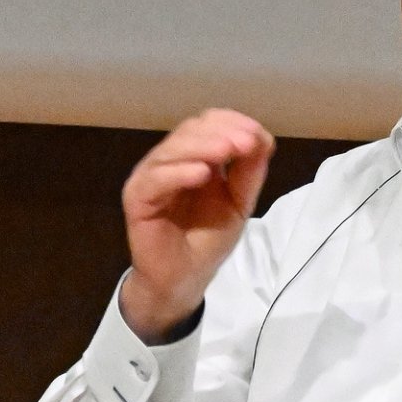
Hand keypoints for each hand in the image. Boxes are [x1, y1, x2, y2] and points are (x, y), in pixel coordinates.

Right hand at [119, 108, 273, 341]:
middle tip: (247, 142)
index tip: (258, 135)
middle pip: (190, 131)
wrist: (184, 279)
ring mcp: (151, 177)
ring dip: (203, 147)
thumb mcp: (238, 204)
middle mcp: (169, 161)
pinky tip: (201, 174)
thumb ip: (249, 174)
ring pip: (172, 150)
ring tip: (229, 150)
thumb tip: (264, 139)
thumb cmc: (207, 240)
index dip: (232, 123)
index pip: (208, 126)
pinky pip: (156, 180)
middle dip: (221, 133)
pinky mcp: (137, 199)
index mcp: (193, 157)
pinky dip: (178, 174)